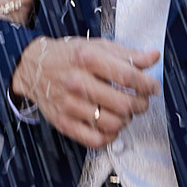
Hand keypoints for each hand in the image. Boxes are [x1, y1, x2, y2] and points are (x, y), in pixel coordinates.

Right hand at [10, 36, 158, 148]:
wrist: (33, 68)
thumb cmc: (69, 56)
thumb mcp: (97, 46)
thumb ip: (127, 54)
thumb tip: (153, 57)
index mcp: (87, 58)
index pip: (127, 77)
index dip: (147, 84)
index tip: (153, 87)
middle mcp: (77, 82)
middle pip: (123, 103)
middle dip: (141, 104)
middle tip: (141, 101)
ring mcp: (69, 105)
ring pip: (113, 124)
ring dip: (126, 120)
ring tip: (125, 112)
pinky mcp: (64, 123)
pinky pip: (95, 139)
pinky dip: (110, 136)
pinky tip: (111, 125)